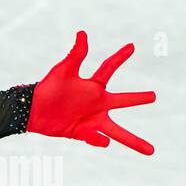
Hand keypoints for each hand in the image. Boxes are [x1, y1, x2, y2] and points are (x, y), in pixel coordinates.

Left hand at [27, 30, 155, 153]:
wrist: (31, 112)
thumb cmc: (47, 89)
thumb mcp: (62, 72)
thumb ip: (75, 55)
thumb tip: (82, 33)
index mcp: (93, 86)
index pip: (109, 69)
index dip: (120, 57)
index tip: (132, 46)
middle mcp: (97, 103)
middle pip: (123, 101)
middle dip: (138, 99)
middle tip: (154, 96)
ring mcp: (91, 120)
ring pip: (116, 132)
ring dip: (133, 140)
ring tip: (150, 151)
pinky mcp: (82, 133)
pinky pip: (94, 139)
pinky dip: (97, 141)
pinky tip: (103, 142)